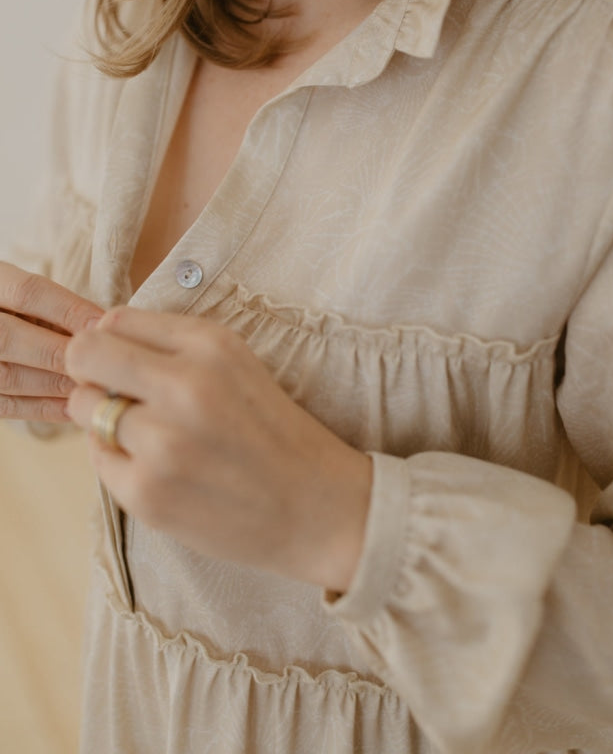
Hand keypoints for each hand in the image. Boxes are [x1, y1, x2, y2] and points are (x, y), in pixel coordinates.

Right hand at [0, 262, 103, 422]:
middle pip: (10, 337)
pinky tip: (73, 407)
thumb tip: (103, 329)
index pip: (27, 292)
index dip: (68, 309)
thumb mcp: (28, 292)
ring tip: (94, 388)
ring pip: (7, 376)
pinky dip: (41, 408)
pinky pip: (5, 405)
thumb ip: (55, 307)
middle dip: (60, 353)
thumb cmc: (17, 306)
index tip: (104, 324)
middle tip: (100, 364)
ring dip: (55, 384)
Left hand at [65, 306, 371, 590]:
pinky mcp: (147, 494)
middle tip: (117, 394)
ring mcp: (162, 444)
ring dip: (105, 419)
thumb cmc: (270, 429)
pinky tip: (161, 469)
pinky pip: (98, 459)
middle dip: (89, 372)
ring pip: (84, 408)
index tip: (125, 363)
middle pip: (83, 355)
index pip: (114, 320)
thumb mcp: (237, 362)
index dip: (111, 342)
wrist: (314, 507)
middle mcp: (184, 387)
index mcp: (210, 347)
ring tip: (150, 435)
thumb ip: (169, 340)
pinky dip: (119, 461)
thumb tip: (98, 329)